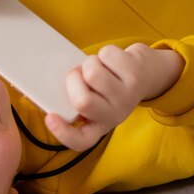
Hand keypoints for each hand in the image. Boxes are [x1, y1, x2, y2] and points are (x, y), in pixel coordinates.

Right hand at [45, 43, 184, 150]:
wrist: (148, 74)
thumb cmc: (109, 85)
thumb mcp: (94, 98)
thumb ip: (73, 98)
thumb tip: (45, 85)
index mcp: (99, 126)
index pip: (80, 141)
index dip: (62, 133)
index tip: (50, 118)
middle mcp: (115, 117)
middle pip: (83, 101)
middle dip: (73, 79)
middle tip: (77, 74)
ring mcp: (127, 97)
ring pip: (92, 73)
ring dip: (90, 62)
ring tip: (98, 65)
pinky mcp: (136, 75)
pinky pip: (107, 56)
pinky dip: (105, 53)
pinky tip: (114, 60)